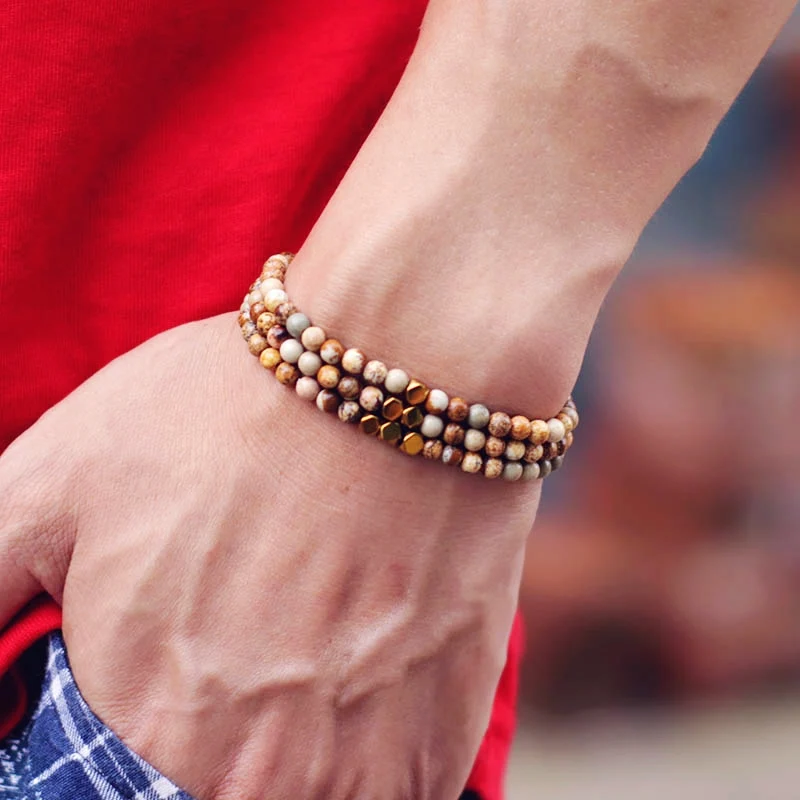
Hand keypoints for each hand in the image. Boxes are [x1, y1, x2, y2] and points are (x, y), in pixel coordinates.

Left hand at [0, 312, 539, 799]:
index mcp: (143, 725)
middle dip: (203, 750)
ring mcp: (359, 770)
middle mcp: (252, 776)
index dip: (127, 740)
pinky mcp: (439, 741)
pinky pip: (388, 798)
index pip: (109, 787)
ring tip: (298, 666)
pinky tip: (359, 674)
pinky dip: (361, 761)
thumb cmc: (228, 412)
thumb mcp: (57, 478)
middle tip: (234, 661)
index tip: (156, 690)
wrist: (397, 370)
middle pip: (208, 792)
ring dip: (289, 762)